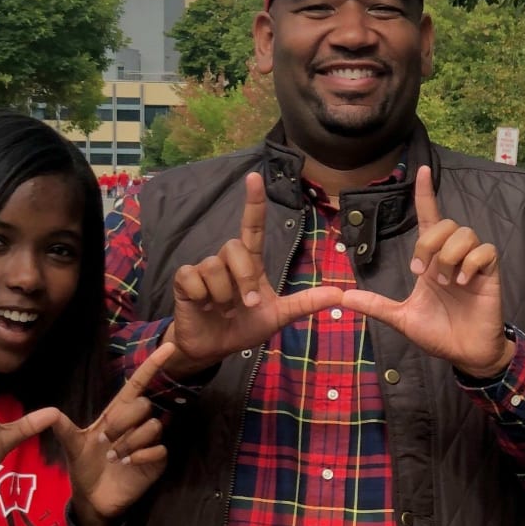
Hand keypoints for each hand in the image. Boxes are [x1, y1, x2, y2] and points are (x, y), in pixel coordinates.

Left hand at [53, 342, 176, 525]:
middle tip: (106, 442)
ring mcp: (149, 442)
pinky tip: (128, 464)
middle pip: (144, 404)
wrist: (93, 499)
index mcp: (118, 413)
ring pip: (153, 426)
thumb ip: (64, 429)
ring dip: (130, 442)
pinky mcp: (157, 460)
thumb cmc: (85, 468)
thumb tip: (49, 413)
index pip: (139, 383)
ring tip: (114, 457)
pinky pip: (159, 448)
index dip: (153, 365)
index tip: (169, 347)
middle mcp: (137, 424)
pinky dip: (142, 455)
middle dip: (123, 422)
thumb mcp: (72, 446)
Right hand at [168, 172, 342, 375]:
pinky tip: (203, 306)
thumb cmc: (244, 327)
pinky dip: (202, 296)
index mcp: (250, 264)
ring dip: (223, 295)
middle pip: (235, 248)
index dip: (253, 203)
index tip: (254, 177)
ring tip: (222, 310)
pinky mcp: (185, 281)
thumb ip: (305, 304)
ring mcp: (204, 269)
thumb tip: (339, 294)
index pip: (252, 227)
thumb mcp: (278, 316)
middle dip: (243, 279)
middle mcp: (227, 260)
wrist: (213, 348)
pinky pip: (193, 277)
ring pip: (213, 266)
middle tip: (247, 305)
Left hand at [341, 166, 511, 376]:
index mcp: (432, 260)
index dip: (425, 194)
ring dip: (448, 257)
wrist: (464, 354)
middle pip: (444, 224)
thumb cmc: (438, 333)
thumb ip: (375, 305)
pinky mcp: (491, 273)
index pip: (429, 218)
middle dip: (429, 244)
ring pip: (464, 233)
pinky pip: (484, 251)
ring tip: (447, 284)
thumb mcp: (401, 318)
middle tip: (424, 273)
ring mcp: (472, 264)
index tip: (420, 169)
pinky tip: (463, 283)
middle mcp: (452, 256)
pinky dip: (470, 265)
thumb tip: (341, 297)